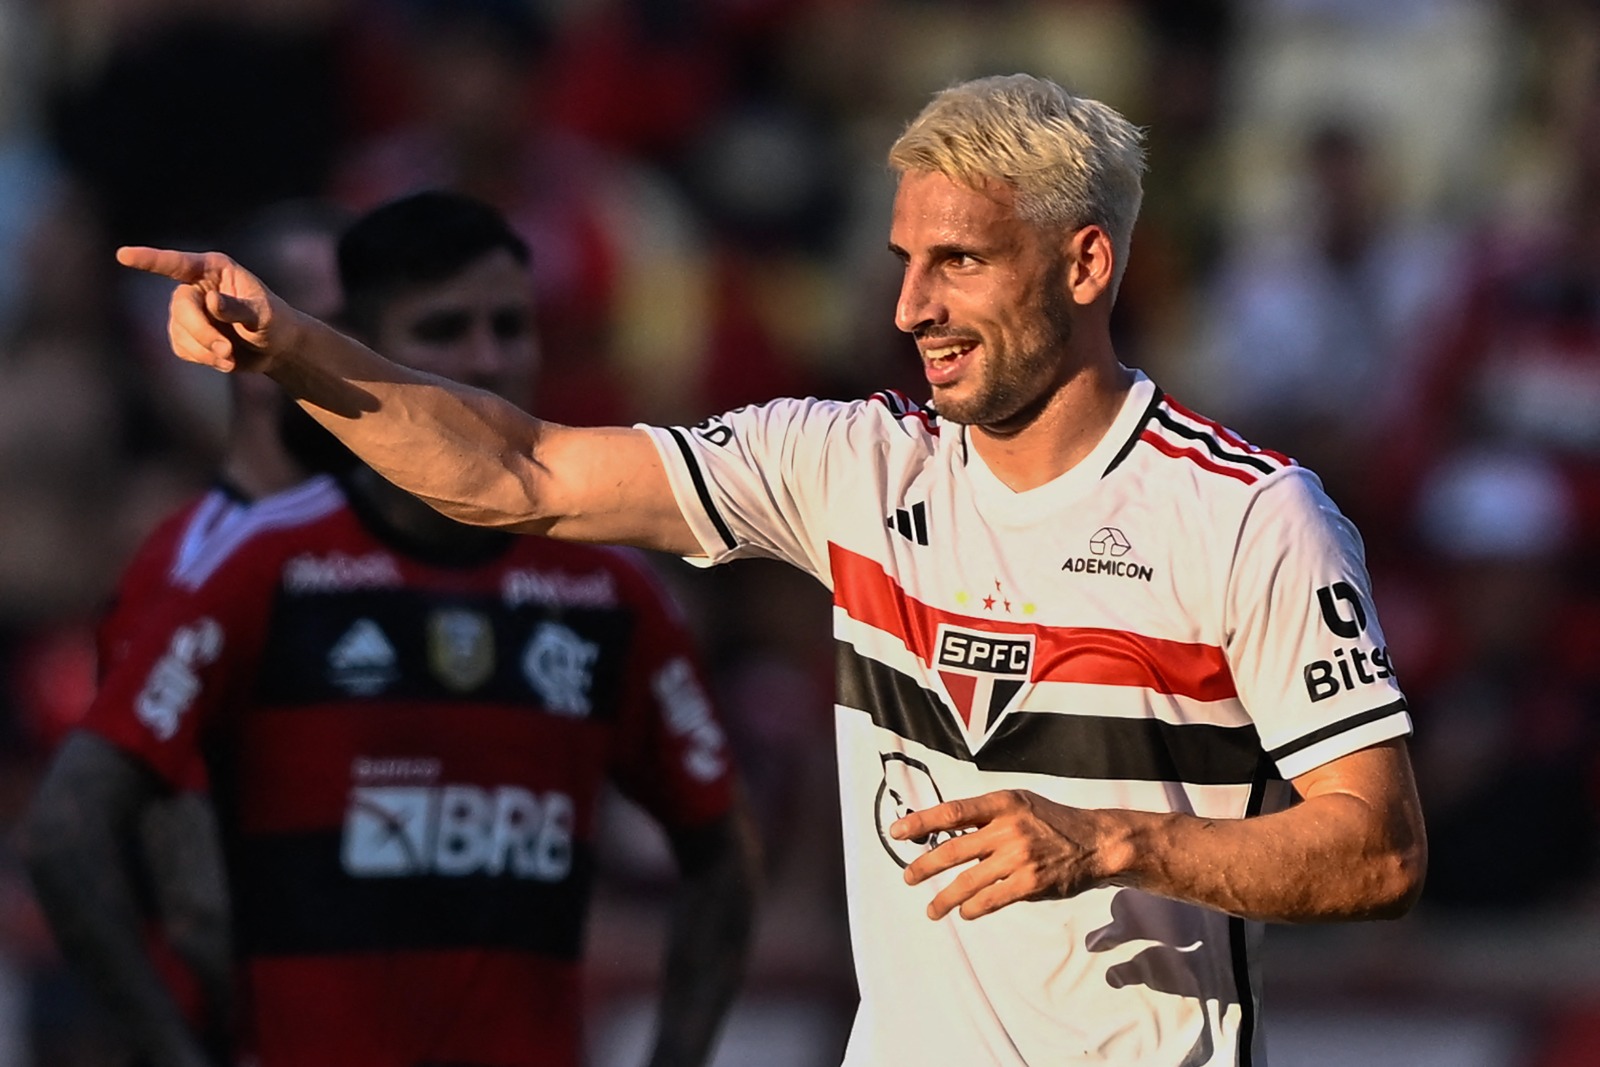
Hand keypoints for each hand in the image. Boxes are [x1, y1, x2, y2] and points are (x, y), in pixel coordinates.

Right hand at [116, 247, 297, 374]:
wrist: (276, 348)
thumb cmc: (274, 322)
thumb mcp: (263, 315)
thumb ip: (237, 308)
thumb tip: (210, 301)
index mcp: (214, 269)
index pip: (177, 264)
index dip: (149, 260)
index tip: (123, 256)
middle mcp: (195, 286)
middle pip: (180, 307)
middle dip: (201, 332)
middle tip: (227, 352)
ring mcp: (188, 310)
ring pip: (179, 331)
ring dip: (205, 350)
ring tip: (231, 358)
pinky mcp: (186, 334)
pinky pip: (182, 348)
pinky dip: (202, 358)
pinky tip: (224, 359)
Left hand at [891, 789, 1120, 920]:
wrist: (1095, 841)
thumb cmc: (1051, 821)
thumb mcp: (1020, 803)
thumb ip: (986, 815)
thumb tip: (945, 828)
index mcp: (1002, 804)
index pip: (952, 812)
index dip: (922, 822)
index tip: (897, 832)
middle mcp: (1008, 828)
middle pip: (953, 849)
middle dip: (925, 866)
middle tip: (908, 877)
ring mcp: (1019, 857)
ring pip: (969, 881)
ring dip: (945, 898)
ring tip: (931, 909)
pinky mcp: (1030, 882)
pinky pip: (992, 899)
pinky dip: (973, 908)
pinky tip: (964, 913)